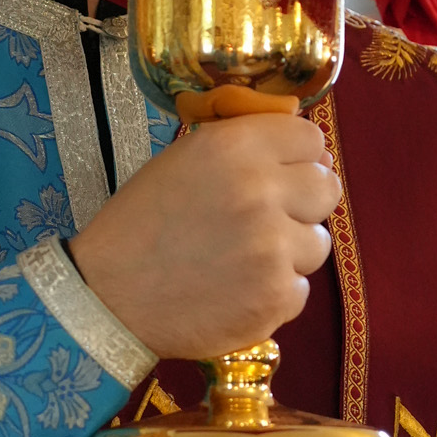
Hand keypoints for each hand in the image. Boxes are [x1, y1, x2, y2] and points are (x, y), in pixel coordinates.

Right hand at [67, 114, 340, 356]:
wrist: (108, 295)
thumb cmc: (141, 224)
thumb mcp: (184, 161)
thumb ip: (244, 148)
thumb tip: (312, 150)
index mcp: (235, 148)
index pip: (310, 138)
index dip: (298, 157)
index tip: (282, 174)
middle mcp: (261, 192)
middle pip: (327, 187)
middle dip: (303, 201)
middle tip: (267, 218)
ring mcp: (274, 248)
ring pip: (318, 241)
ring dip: (289, 250)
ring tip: (243, 259)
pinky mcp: (277, 297)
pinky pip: (300, 287)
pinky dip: (274, 291)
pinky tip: (236, 289)